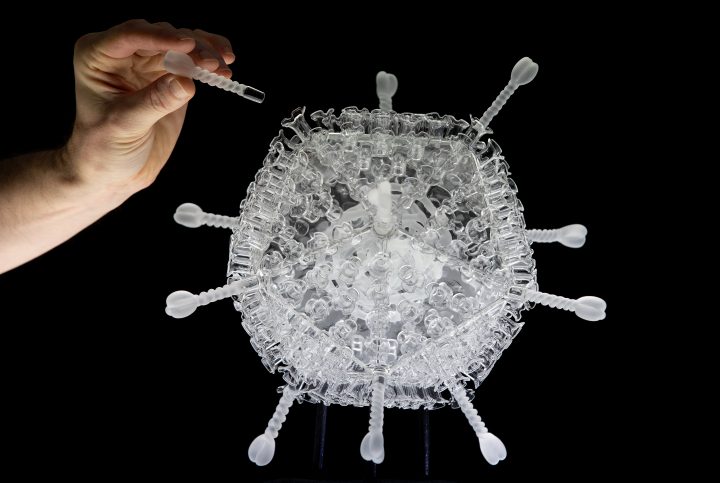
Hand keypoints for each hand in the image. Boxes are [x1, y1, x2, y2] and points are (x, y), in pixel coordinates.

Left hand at [67, 19, 234, 200]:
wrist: (115, 170)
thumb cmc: (104, 148)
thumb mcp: (126, 124)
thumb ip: (155, 101)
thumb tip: (186, 81)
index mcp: (97, 56)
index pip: (130, 36)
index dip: (161, 38)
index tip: (188, 45)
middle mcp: (123, 53)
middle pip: (162, 37)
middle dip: (191, 47)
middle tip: (213, 65)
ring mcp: (148, 63)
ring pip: (182, 44)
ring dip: (206, 52)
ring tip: (224, 68)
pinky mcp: (170, 75)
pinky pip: (192, 59)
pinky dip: (210, 58)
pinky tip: (226, 62)